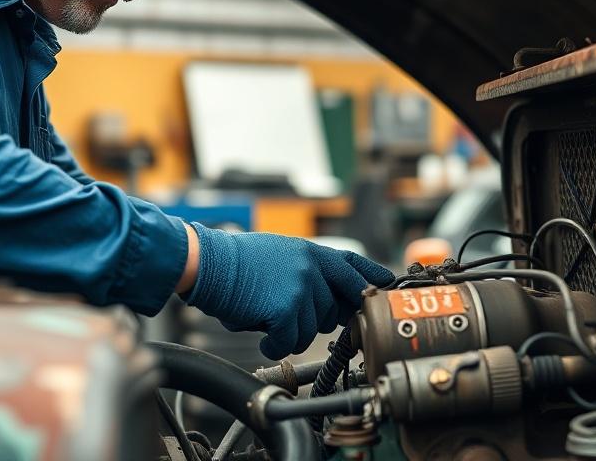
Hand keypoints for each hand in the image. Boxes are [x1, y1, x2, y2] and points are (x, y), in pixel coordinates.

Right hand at [184, 224, 393, 359]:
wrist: (209, 263)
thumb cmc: (236, 262)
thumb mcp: (281, 253)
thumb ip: (308, 270)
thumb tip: (330, 297)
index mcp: (312, 252)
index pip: (352, 266)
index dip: (371, 279)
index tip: (386, 286)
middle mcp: (312, 267)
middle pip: (333, 309)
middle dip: (313, 319)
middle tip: (287, 314)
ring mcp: (302, 287)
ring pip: (312, 330)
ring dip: (290, 332)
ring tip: (267, 317)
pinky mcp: (287, 309)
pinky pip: (291, 341)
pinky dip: (274, 344)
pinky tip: (262, 334)